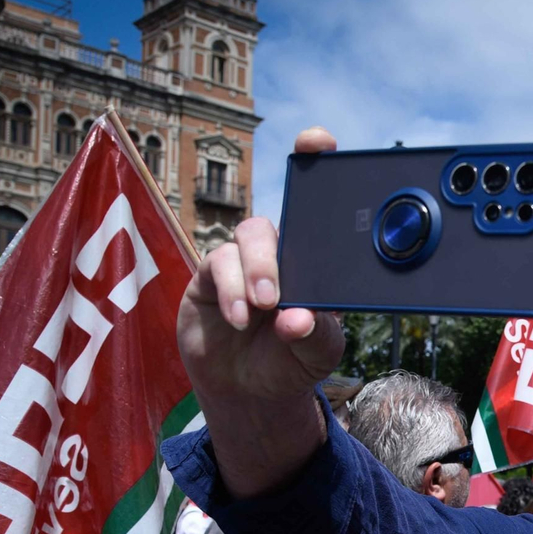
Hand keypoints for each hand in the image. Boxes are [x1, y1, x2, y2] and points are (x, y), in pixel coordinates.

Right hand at [177, 127, 347, 405]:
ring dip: (257, 271)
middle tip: (280, 288)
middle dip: (275, 237)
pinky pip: (220, 265)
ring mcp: (244, 261)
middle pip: (274, 220)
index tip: (319, 141)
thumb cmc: (290, 361)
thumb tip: (297, 319)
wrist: (249, 392)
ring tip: (264, 307)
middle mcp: (280, 253)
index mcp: (316, 261)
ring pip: (248, 237)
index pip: (318, 205)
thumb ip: (314, 335)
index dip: (317, 163)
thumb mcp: (317, 353)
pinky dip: (232, 292)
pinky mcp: (212, 277)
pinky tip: (240, 318)